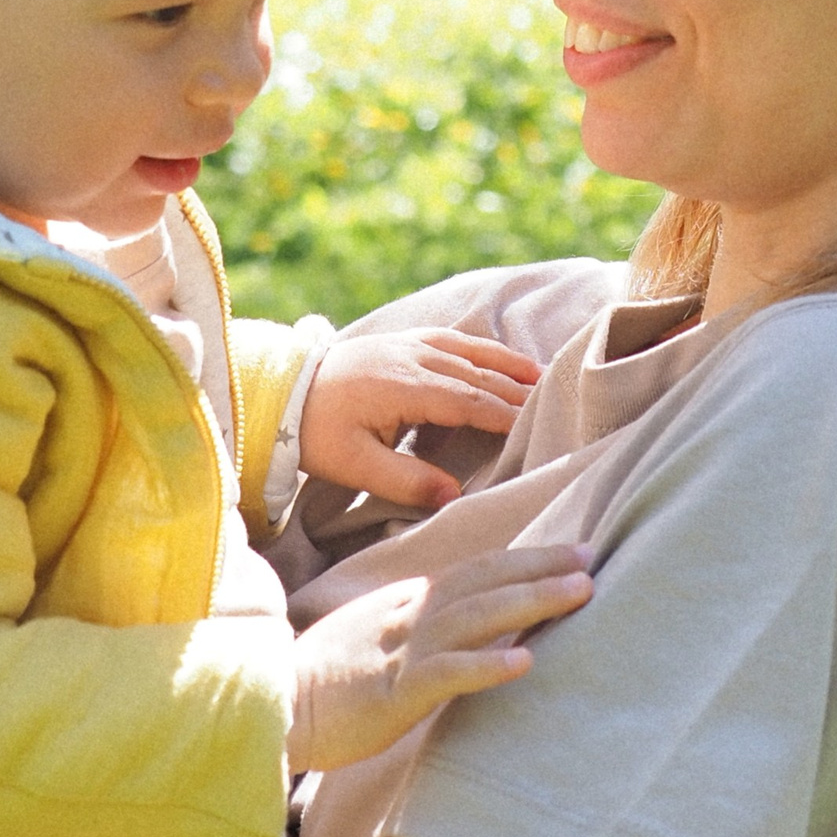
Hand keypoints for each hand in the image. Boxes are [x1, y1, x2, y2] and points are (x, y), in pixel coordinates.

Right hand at [285, 543, 591, 772]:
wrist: (275, 706)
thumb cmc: (327, 679)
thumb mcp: (380, 639)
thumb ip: (425, 627)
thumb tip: (480, 629)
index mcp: (408, 603)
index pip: (476, 571)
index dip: (526, 559)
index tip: (574, 553)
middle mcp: (410, 616)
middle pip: (484, 581)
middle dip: (541, 569)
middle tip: (592, 560)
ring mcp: (401, 650)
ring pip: (475, 616)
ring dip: (530, 601)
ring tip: (578, 593)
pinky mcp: (392, 692)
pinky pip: (445, 673)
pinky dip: (486, 665)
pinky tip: (525, 663)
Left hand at [297, 327, 541, 509]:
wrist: (282, 392)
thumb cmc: (317, 433)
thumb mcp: (355, 466)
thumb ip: (405, 481)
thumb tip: (453, 496)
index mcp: (403, 388)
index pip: (467, 402)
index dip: (503, 417)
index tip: (534, 430)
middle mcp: (412, 358)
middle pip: (477, 375)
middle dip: (515, 391)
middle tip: (554, 406)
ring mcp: (408, 344)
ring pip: (471, 352)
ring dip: (507, 365)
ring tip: (543, 377)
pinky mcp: (403, 340)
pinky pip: (454, 339)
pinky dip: (484, 349)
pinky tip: (502, 358)